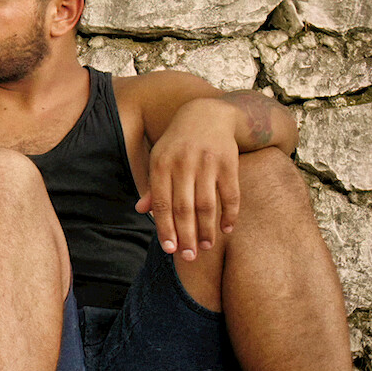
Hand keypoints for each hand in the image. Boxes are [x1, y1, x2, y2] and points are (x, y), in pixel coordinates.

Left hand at [135, 97, 238, 261]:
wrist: (207, 114)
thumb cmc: (177, 143)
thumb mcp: (160, 159)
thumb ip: (153, 186)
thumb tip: (141, 211)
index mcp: (161, 164)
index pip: (162, 204)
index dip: (165, 229)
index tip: (170, 250)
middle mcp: (183, 164)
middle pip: (184, 208)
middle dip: (187, 236)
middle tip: (189, 256)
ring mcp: (207, 163)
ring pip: (207, 204)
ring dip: (207, 229)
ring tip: (206, 246)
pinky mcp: (228, 162)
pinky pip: (230, 194)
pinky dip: (229, 214)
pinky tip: (226, 229)